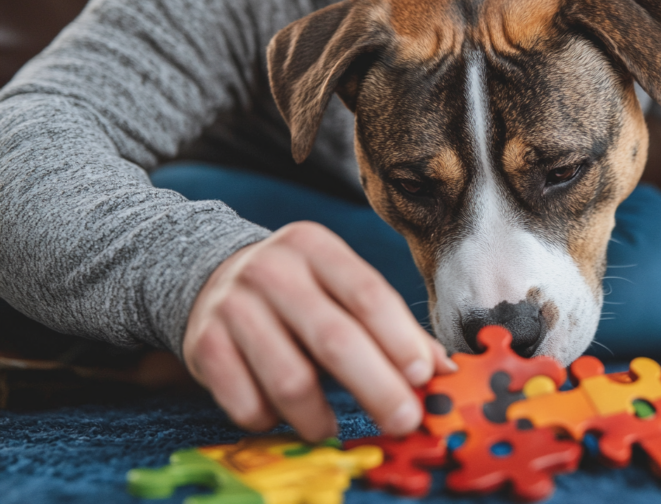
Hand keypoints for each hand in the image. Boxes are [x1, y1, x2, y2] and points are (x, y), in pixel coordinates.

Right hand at [182, 221, 455, 441]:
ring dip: (319, 417)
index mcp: (316, 247)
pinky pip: (247, 402)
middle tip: (403, 420)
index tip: (424, 376)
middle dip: (377, 387)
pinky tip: (280, 413)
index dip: (399, 338)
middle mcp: (272, 269)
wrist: (210, 278)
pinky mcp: (203, 344)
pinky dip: (271, 419)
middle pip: (334, 339)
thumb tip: (444, 371)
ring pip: (290, 379)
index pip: (367, 293)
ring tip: (329, 427)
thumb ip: (392, 327)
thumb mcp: (343, 289)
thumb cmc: (299, 291)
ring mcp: (233, 305)